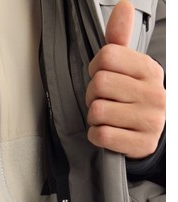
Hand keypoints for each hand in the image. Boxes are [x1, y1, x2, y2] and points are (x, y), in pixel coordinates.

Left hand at [86, 0, 164, 158]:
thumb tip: (123, 5)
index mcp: (149, 70)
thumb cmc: (133, 99)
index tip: (102, 77)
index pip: (107, 56)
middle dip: (93, 95)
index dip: (95, 69)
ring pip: (98, 111)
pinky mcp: (140, 144)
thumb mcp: (129, 69)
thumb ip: (120, 40)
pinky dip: (96, 135)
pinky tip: (107, 132)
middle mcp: (153, 93)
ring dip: (94, 117)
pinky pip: (101, 134)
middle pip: (99, 84)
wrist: (150, 134)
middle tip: (103, 101)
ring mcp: (149, 120)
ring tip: (107, 117)